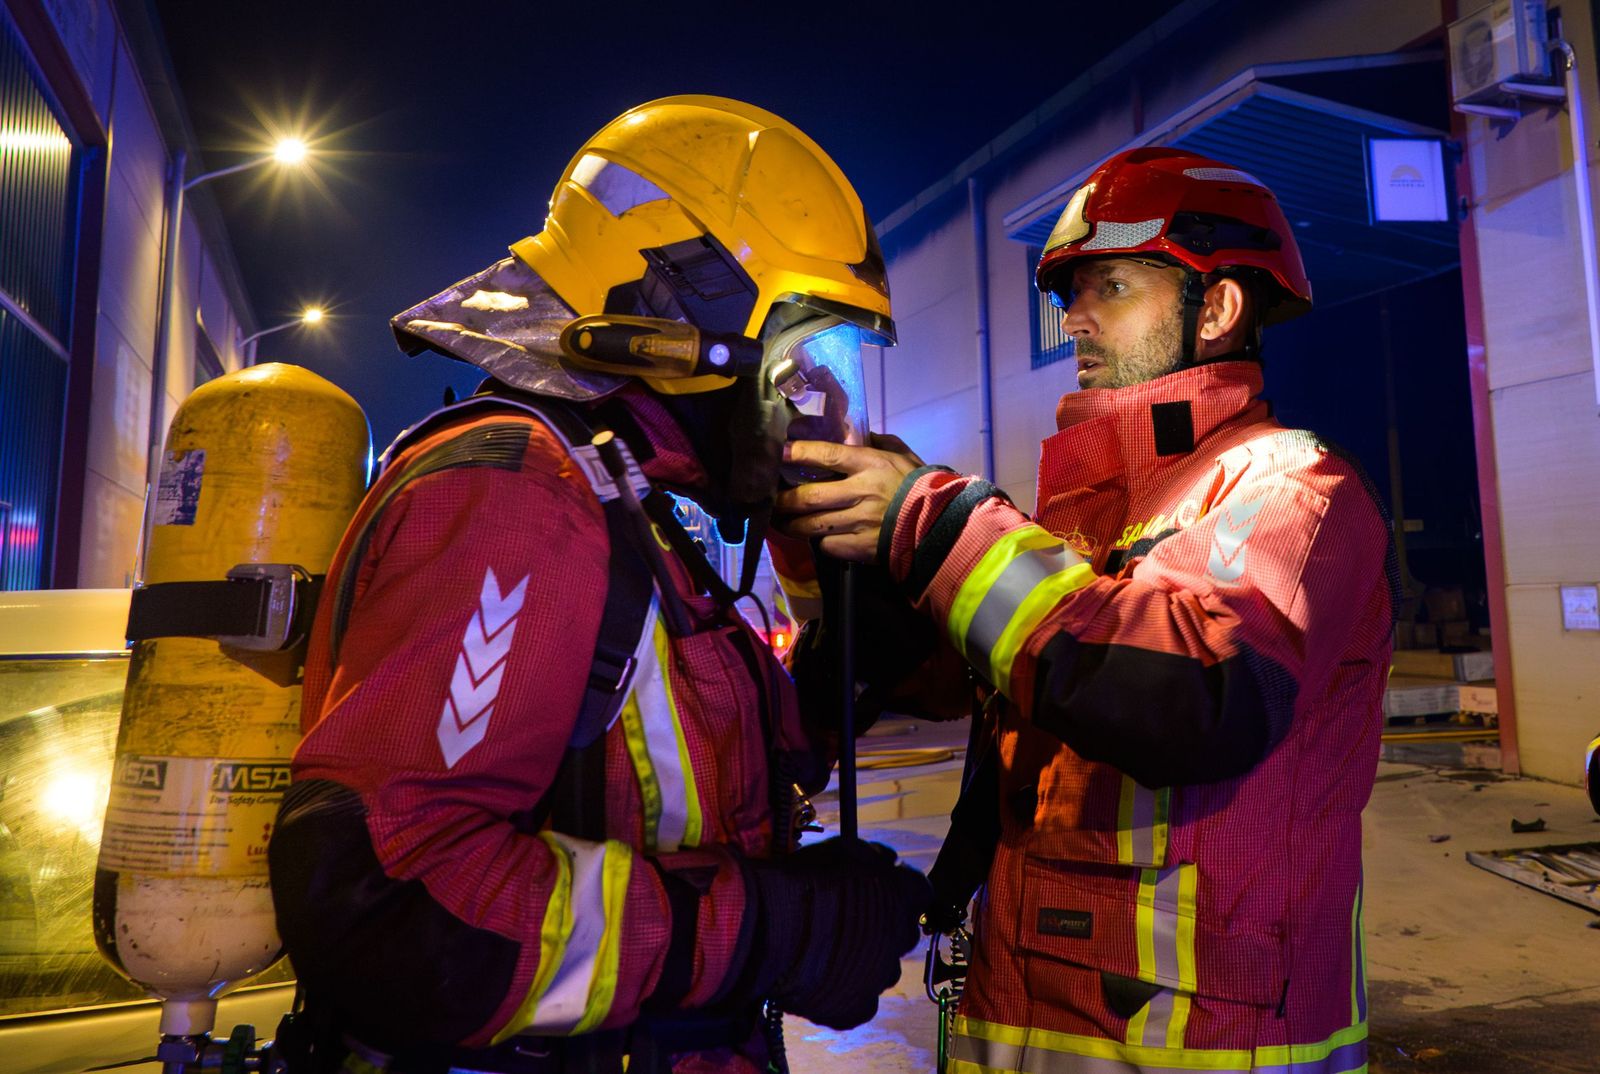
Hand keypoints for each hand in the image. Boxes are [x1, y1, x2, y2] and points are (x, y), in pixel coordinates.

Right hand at [736, 839, 930, 1028]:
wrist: (765, 928)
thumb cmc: (803, 882)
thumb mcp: (844, 848)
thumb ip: (875, 856)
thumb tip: (886, 862)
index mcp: (903, 896)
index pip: (918, 892)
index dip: (898, 889)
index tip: (879, 888)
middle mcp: (900, 938)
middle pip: (901, 932)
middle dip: (882, 926)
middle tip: (848, 920)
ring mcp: (879, 976)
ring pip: (881, 968)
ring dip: (864, 959)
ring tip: (828, 950)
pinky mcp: (855, 1007)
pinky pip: (860, 1001)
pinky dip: (845, 991)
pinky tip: (822, 977)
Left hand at [774, 436, 924, 562]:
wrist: (940, 524)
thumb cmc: (919, 485)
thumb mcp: (902, 455)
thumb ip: (877, 442)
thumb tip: (854, 433)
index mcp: (871, 464)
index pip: (827, 456)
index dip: (799, 453)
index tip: (780, 452)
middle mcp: (861, 492)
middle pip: (809, 496)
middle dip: (783, 499)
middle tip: (770, 498)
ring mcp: (860, 522)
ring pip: (811, 525)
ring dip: (790, 524)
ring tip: (779, 521)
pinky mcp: (860, 547)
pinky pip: (828, 544)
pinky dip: (819, 540)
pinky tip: (815, 536)